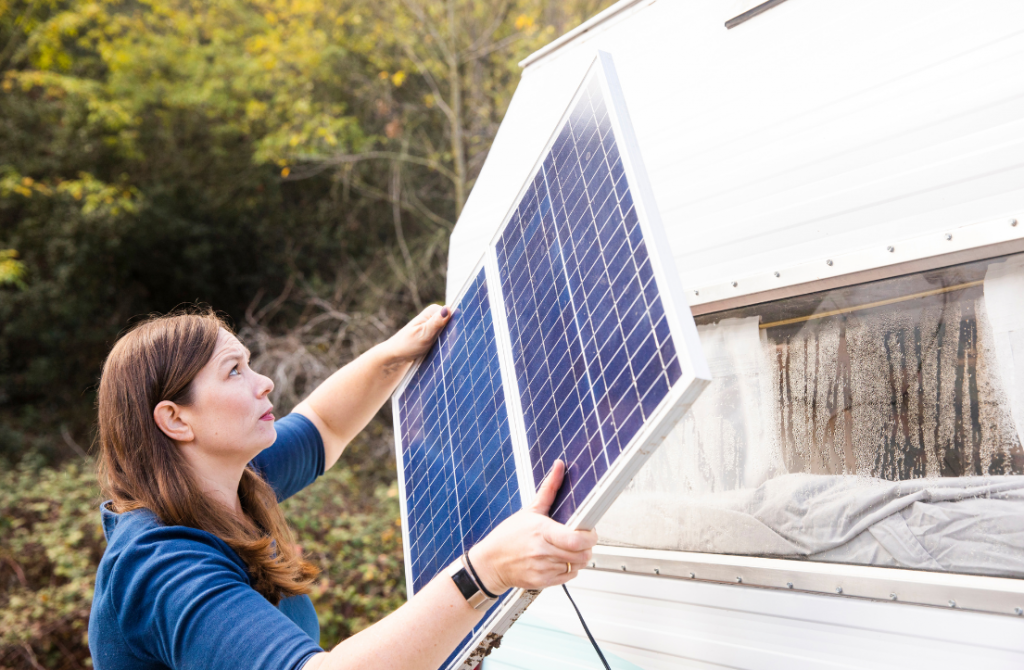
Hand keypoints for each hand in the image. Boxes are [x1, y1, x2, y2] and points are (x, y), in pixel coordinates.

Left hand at [383, 304, 451, 365]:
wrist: (397, 356)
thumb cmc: (407, 345)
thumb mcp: (423, 334)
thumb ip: (436, 323)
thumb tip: (448, 309)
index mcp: (433, 310)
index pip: (455, 315)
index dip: (456, 327)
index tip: (449, 338)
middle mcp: (436, 315)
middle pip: (455, 323)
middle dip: (454, 335)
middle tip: (442, 346)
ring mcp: (436, 325)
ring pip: (452, 332)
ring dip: (451, 341)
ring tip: (441, 350)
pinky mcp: (436, 334)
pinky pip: (448, 337)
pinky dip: (448, 344)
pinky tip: (443, 351)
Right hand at [467, 460, 597, 592]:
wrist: (490, 563)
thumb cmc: (508, 536)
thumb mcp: (529, 510)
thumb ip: (549, 488)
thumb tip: (559, 466)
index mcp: (542, 531)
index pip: (576, 540)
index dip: (590, 537)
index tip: (590, 531)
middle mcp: (543, 552)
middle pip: (582, 555)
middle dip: (586, 546)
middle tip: (580, 539)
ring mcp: (543, 569)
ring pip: (578, 566)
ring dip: (578, 558)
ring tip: (566, 548)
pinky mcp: (543, 582)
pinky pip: (569, 577)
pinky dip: (569, 569)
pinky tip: (558, 559)